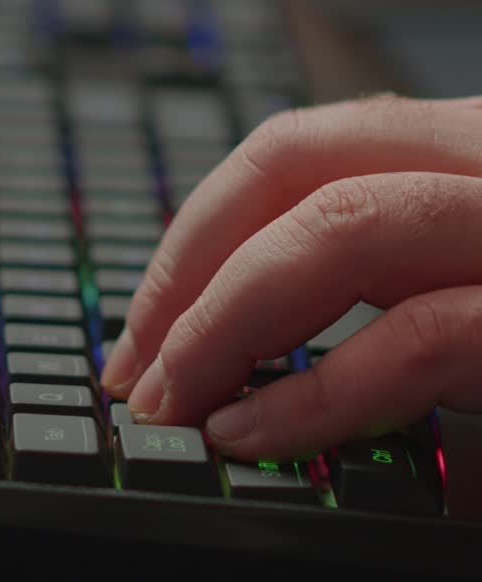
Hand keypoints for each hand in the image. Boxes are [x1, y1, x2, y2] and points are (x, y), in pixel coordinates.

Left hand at [100, 95, 481, 460]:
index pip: (296, 150)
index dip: (196, 233)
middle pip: (295, 165)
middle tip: (133, 368)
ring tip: (171, 401)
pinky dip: (314, 394)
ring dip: (225, 321)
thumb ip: (383, 280)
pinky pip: (412, 339)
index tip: (142, 326)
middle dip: (189, 269)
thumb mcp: (466, 279)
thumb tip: (243, 349)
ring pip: (339, 225)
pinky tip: (251, 432)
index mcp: (461, 149)